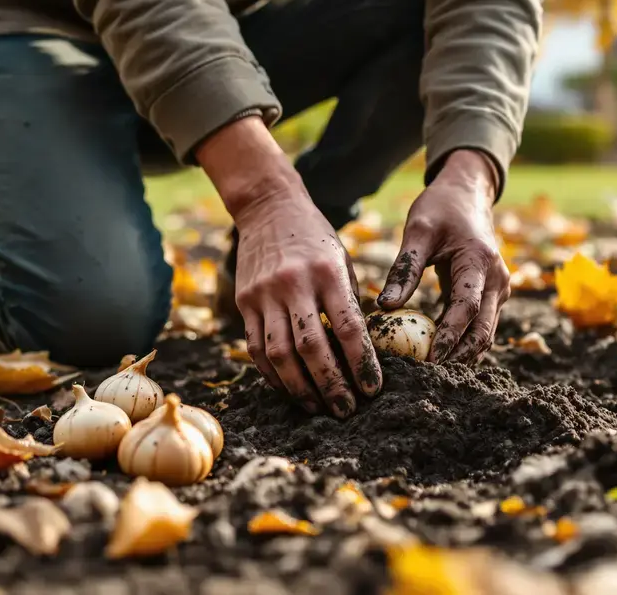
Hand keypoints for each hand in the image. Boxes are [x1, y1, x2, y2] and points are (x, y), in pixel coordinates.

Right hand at [196, 117, 380, 417]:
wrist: (268, 208)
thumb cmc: (315, 239)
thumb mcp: (341, 261)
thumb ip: (348, 303)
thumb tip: (363, 354)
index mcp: (327, 272)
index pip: (347, 327)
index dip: (361, 364)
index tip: (372, 389)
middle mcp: (293, 284)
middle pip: (311, 348)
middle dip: (331, 385)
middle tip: (347, 410)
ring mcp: (264, 294)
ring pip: (279, 354)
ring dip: (300, 388)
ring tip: (319, 407)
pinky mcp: (244, 301)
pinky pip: (256, 347)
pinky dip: (274, 374)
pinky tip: (290, 389)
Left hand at [378, 149, 509, 363]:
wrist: (467, 194)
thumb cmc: (440, 208)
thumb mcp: (418, 230)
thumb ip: (404, 268)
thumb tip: (385, 306)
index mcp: (480, 262)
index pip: (468, 307)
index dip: (451, 334)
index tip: (430, 357)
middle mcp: (497, 280)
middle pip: (484, 330)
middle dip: (459, 356)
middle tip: (428, 376)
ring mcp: (498, 290)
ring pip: (485, 333)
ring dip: (462, 354)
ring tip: (430, 372)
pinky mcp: (491, 295)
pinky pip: (480, 326)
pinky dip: (462, 342)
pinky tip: (437, 355)